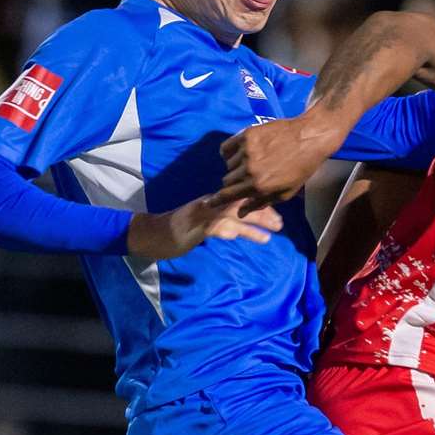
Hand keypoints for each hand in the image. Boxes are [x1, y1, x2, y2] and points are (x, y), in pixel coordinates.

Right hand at [126, 194, 282, 260]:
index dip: (261, 203)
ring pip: (230, 215)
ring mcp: (201, 215)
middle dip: (262, 213)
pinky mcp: (192, 228)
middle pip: (241, 204)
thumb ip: (225, 219)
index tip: (280, 211)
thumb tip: (245, 222)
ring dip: (250, 225)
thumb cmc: (182, 229)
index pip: (242, 197)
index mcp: (215, 202)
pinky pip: (211, 228)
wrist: (154, 233)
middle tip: (281, 223)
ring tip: (268, 236)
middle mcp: (210, 204)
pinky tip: (235, 236)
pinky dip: (224, 231)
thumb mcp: (207, 222)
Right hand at [217, 112, 345, 211]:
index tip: (208, 203)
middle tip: (247, 177)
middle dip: (234, 182)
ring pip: (228, 164)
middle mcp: (249, 170)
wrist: (308, 138)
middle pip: (227, 180)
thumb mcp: (285, 193)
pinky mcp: (245, 135)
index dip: (217, 200)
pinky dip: (230, 151)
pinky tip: (240, 151)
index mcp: (258, 186)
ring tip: (252, 162)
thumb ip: (260, 203)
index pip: (228, 196)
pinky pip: (227, 147)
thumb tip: (241, 212)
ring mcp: (246, 151)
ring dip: (236, 165)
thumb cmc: (300, 168)